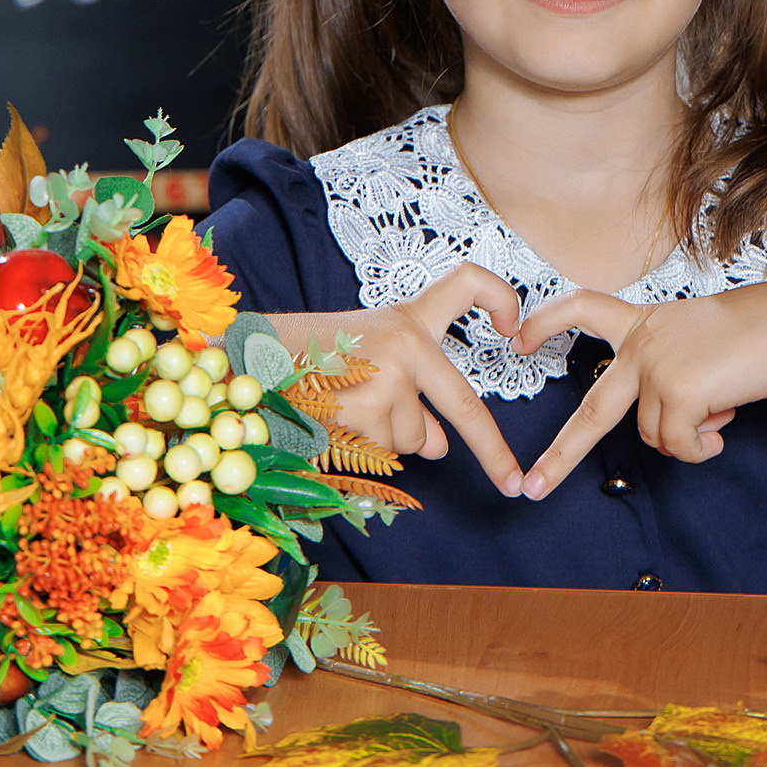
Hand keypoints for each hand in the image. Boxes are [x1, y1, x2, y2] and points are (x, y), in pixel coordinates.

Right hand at [311, 262, 525, 496]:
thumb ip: (412, 395)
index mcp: (410, 318)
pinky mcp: (367, 412)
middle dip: (493, 452)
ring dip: (387, 438)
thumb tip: (439, 446)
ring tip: (344, 405)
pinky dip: (365, 449)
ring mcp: (389, 379)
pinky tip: (335, 421)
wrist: (250, 359)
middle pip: (466, 404)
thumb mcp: (370, 359)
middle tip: (512, 482)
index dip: (502, 299)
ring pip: (413, 439)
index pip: (468, 284)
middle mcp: (407, 343)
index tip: (516, 328)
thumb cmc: (312, 355)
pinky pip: (384, 453)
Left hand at [512, 281, 766, 499]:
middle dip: (561, 455)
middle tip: (533, 486)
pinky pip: (679, 446)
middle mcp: (644, 342)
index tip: (516, 338)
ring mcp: (657, 366)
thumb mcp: (700, 343)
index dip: (547, 321)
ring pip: (654, 436)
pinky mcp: (678, 391)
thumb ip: (671, 374)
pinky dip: (702, 447)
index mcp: (645, 323)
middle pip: (593, 409)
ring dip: (688, 436)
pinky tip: (724, 426)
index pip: (584, 307)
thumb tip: (672, 429)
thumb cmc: (758, 337)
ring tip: (721, 409)